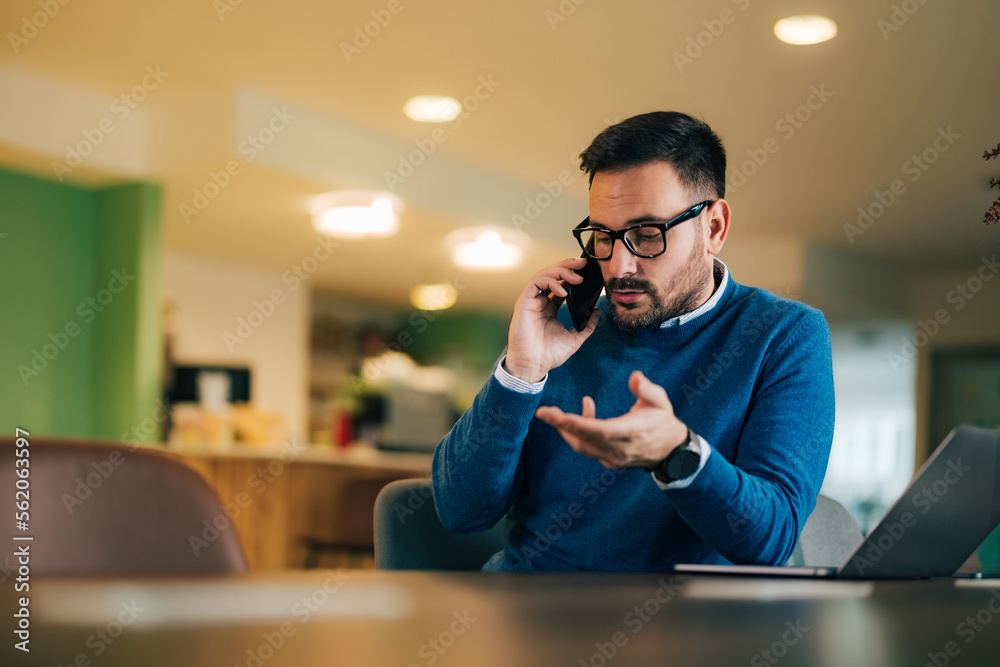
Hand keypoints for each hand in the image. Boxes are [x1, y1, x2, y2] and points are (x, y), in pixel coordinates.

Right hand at [504, 257, 599, 382]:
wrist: (533, 366)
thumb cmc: (548, 355)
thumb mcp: (575, 338)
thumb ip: (587, 325)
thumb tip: (597, 312)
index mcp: (550, 307)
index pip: (560, 283)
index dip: (572, 274)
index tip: (587, 271)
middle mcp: (540, 301)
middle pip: (552, 274)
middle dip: (567, 265)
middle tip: (583, 264)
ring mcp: (531, 300)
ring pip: (543, 274)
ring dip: (561, 271)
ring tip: (576, 278)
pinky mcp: (524, 302)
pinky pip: (535, 282)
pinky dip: (550, 282)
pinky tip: (563, 291)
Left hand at [534, 371, 688, 468]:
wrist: (671, 450)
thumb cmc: (663, 420)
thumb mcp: (661, 401)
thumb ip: (646, 389)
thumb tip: (634, 376)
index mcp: (633, 431)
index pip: (600, 430)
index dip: (578, 423)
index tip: (558, 416)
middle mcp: (620, 448)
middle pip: (584, 439)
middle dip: (562, 425)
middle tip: (543, 412)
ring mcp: (614, 458)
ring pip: (582, 446)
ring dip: (566, 430)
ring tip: (554, 414)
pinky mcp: (609, 461)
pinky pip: (588, 448)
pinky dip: (578, 434)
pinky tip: (578, 417)